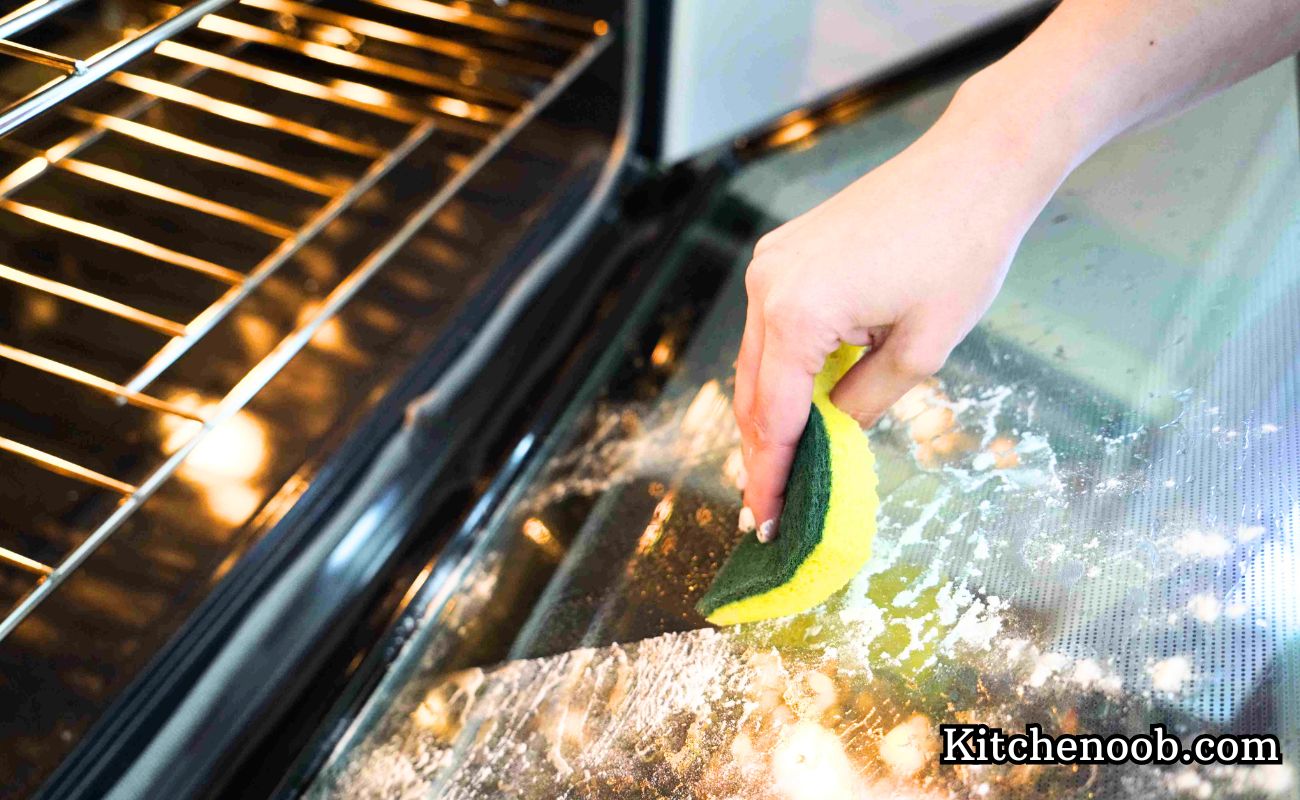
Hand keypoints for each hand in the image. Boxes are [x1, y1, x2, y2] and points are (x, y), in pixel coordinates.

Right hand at [733, 78, 1070, 540]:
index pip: (773, 416)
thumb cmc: (962, 250)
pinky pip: (770, 328)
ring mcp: (769, 265)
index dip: (769, 476)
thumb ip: (866, 401)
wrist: (973, 165)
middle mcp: (767, 286)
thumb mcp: (922, 349)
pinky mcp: (783, 253)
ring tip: (782, 467)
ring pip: (756, 361)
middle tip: (769, 509)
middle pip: (752, 392)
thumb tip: (833, 436)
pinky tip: (797, 404)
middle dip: (760, 453)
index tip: (767, 523)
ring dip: (768, 414)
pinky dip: (780, 370)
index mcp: (797, 312)